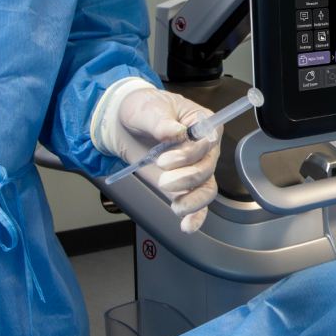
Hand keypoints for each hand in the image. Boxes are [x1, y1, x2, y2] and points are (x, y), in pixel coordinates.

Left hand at [105, 80, 219, 233]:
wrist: (126, 125)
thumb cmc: (142, 109)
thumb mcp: (147, 108)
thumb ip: (161, 121)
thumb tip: (175, 132)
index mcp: (202, 122)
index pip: (209, 140)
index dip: (191, 153)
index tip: (165, 159)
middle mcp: (204, 147)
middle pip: (207, 167)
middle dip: (187, 178)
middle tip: (163, 178)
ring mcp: (195, 168)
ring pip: (206, 188)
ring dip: (193, 200)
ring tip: (175, 206)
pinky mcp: (183, 185)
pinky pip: (198, 203)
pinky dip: (196, 216)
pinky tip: (188, 226)